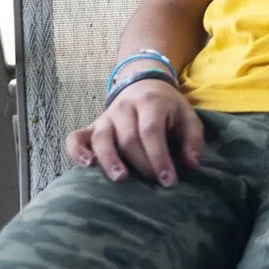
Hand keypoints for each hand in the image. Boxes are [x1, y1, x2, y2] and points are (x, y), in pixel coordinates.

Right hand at [65, 79, 202, 187]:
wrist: (144, 84)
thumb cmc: (168, 107)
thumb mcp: (187, 116)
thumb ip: (192, 140)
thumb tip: (192, 165)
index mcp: (151, 102)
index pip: (151, 131)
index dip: (159, 157)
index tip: (168, 180)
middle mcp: (125, 107)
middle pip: (128, 138)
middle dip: (142, 164)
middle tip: (154, 184)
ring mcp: (106, 116)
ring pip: (101, 138)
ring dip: (109, 160)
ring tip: (121, 178)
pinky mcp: (92, 126)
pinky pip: (76, 138)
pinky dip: (77, 151)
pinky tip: (87, 165)